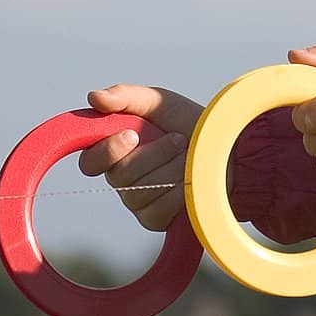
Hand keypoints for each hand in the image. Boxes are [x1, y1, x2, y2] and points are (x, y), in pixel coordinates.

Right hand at [76, 84, 229, 232]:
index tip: (132, 134)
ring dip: (172, 169)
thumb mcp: (158, 102)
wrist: (225, 147)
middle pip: (120, 176)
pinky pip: (157, 210)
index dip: (106, 151)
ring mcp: (137, 201)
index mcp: (114, 150)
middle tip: (178, 138)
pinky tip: (191, 179)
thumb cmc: (187, 122)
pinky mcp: (155, 219)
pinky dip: (178, 192)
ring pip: (140, 193)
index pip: (90, 162)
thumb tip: (93, 98)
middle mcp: (120, 178)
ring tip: (189, 154)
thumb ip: (125, 97)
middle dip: (155, 153)